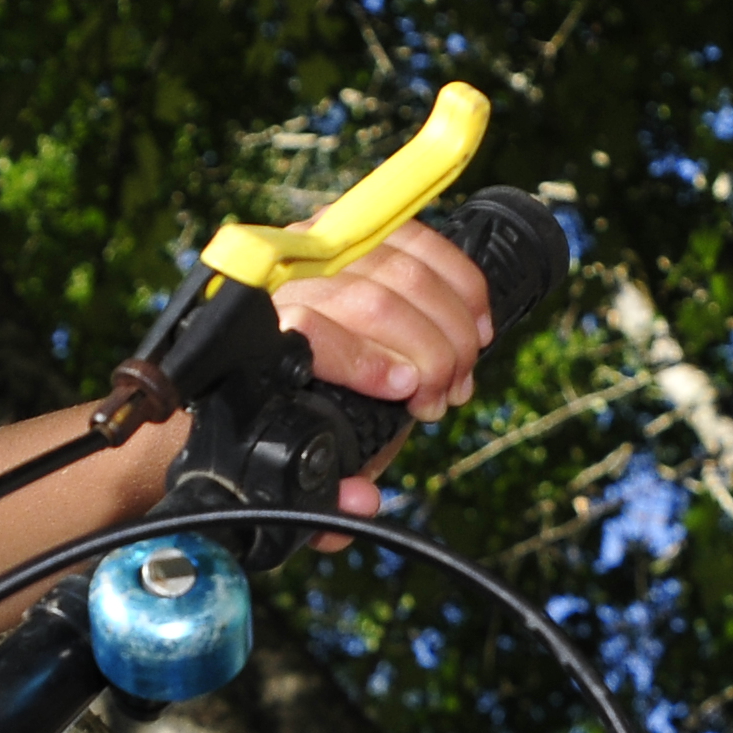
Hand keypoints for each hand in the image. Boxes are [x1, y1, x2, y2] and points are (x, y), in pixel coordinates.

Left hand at [270, 216, 498, 497]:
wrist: (260, 356)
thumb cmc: (284, 414)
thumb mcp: (297, 456)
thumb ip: (324, 491)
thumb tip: (360, 504)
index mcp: (255, 336)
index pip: (310, 328)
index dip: (366, 361)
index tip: (409, 394)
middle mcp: (280, 280)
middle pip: (370, 300)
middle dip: (427, 354)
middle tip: (443, 398)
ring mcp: (318, 245)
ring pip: (403, 270)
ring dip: (451, 327)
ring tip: (460, 374)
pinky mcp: (354, 228)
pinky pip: (421, 241)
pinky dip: (461, 284)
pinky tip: (477, 324)